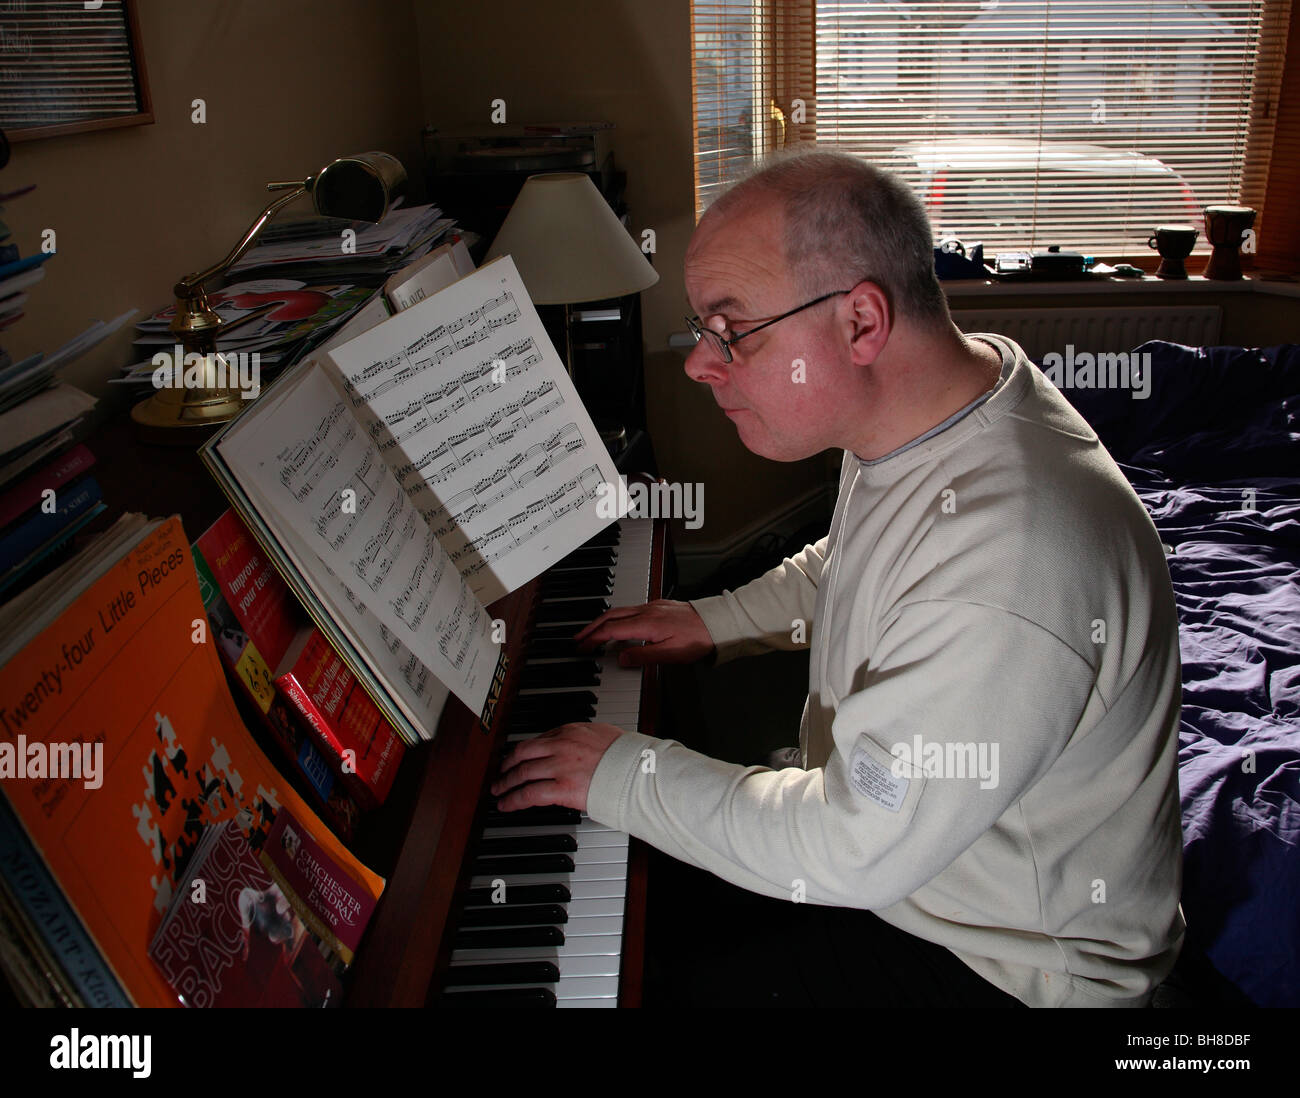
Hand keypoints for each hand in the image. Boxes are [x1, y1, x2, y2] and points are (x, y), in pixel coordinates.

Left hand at [490, 722, 625, 812]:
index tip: (519, 757)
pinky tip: (506, 804)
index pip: (539, 739)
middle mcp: (561, 746)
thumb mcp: (603, 734)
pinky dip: (513, 799)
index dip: (524, 751)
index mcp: (571, 731)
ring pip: (522, 773)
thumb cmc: (627, 756)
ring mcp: (559, 766)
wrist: (638, 771)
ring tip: (498, 790)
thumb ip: (586, 738)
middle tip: (501, 772)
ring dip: (506, 782)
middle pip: (523, 753)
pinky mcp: (561, 788)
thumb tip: (581, 744)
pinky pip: (529, 794)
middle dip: (507, 764)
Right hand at [574, 599, 715, 665]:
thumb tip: (621, 658)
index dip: (593, 639)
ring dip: (603, 621)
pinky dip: (617, 618)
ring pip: (620, 611)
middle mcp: (647, 611)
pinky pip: (631, 610)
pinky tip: (619, 626)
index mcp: (646, 623)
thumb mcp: (671, 654)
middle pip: (610, 617)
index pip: (611, 630)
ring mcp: (653, 607)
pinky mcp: (659, 606)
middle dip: (591, 627)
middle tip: (578, 639)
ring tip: (593, 633)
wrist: (718, 623)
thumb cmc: (698, 639)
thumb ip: (643, 656)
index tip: (582, 647)